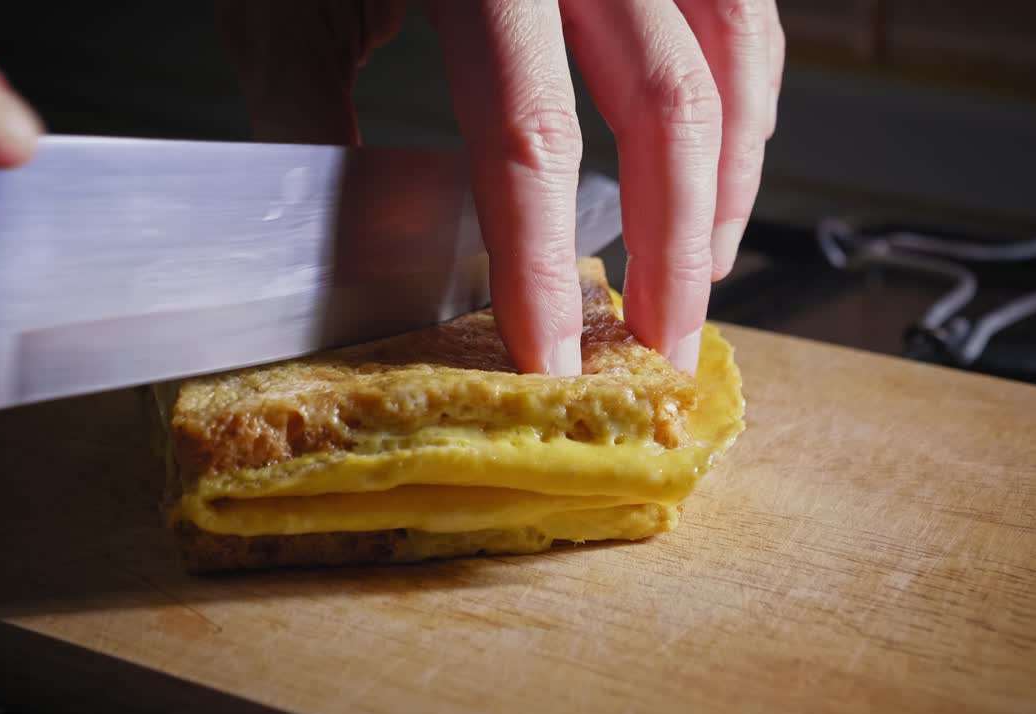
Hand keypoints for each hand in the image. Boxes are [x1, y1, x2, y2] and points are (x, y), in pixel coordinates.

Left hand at [221, 1, 783, 375]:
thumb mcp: (289, 0)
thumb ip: (309, 104)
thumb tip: (353, 242)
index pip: (526, 129)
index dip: (544, 259)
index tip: (549, 356)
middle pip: (666, 106)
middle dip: (674, 248)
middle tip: (662, 348)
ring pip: (734, 56)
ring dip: (730, 184)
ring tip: (702, 276)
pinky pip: (744, 13)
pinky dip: (745, 102)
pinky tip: (720, 167)